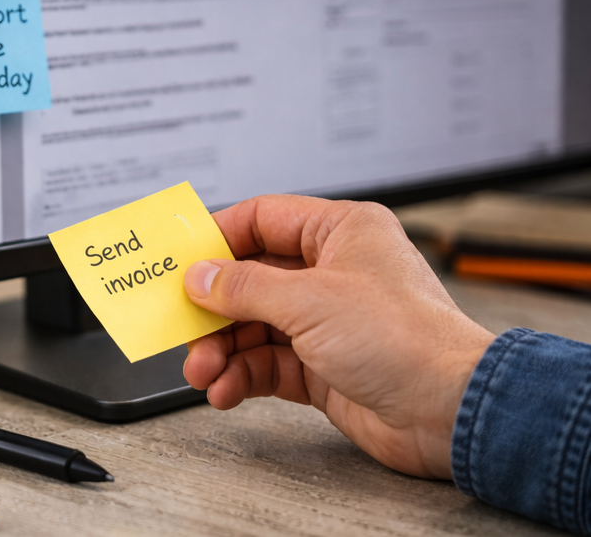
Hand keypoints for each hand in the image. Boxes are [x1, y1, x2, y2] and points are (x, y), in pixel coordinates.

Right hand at [183, 195, 494, 478]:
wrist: (451, 411)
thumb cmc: (407, 340)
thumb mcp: (309, 300)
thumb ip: (243, 287)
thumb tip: (199, 277)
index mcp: (340, 232)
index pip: (262, 220)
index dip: (217, 239)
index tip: (180, 260)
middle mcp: (333, 272)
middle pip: (250, 279)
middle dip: (214, 309)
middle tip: (182, 326)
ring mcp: (327, 321)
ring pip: (253, 326)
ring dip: (222, 350)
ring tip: (202, 370)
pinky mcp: (323, 366)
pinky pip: (267, 363)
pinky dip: (241, 376)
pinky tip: (225, 389)